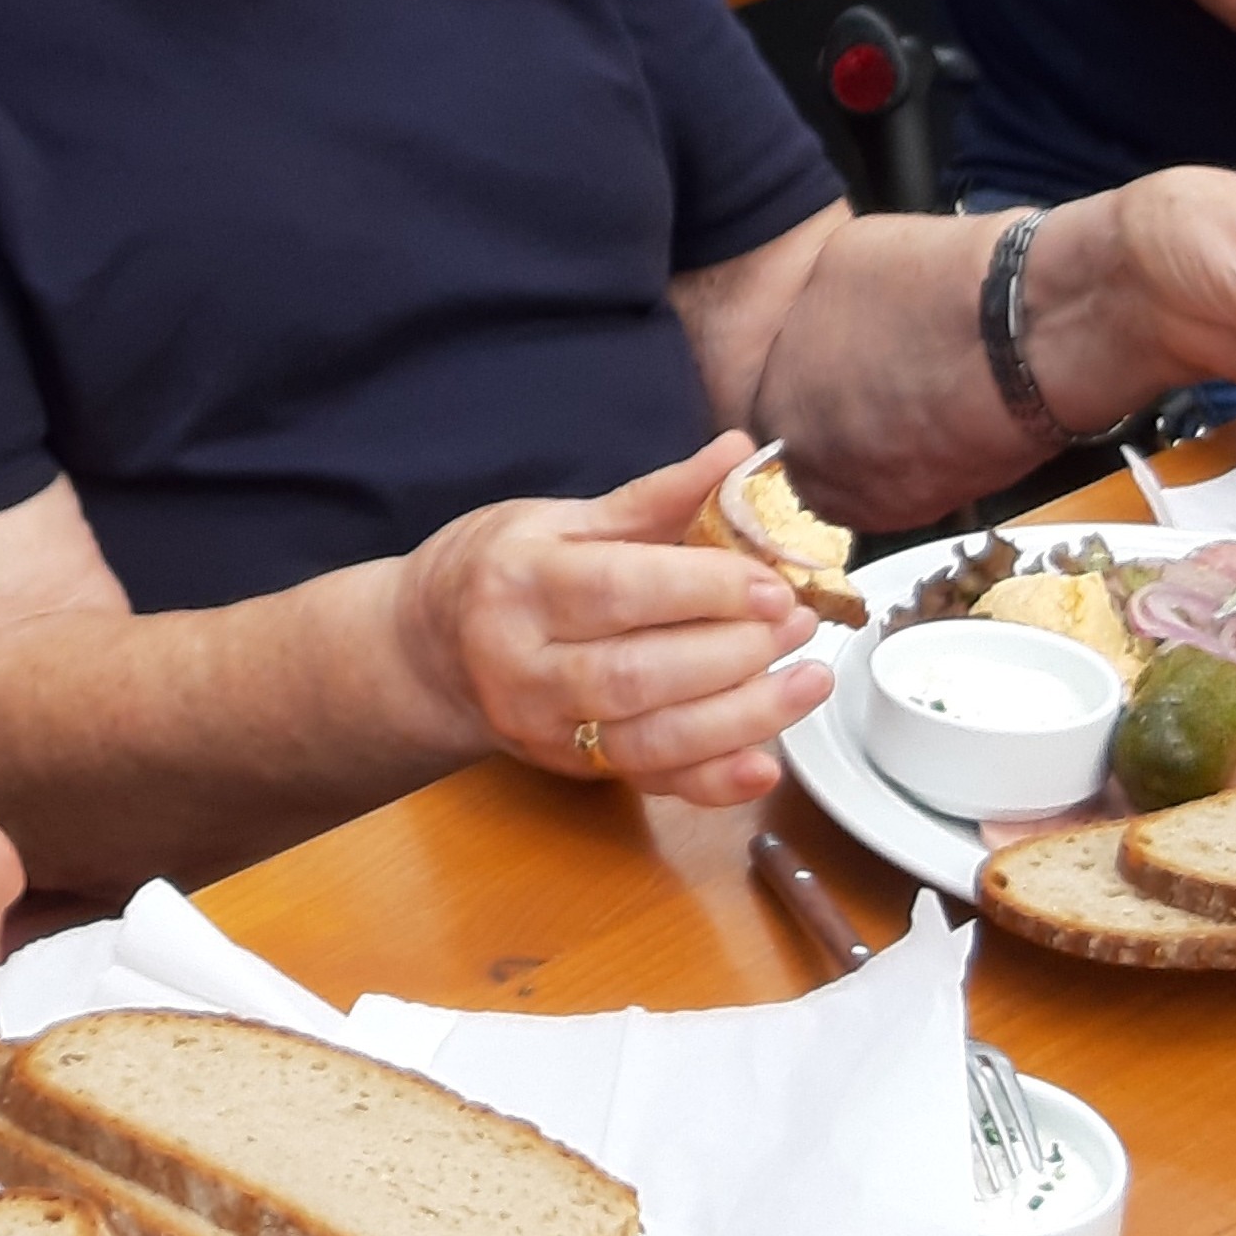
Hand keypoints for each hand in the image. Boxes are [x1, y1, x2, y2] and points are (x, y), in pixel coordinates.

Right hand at [402, 426, 822, 807]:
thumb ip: (656, 498)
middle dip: (732, 652)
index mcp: (520, 583)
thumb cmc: (500, 571)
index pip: (618, 589)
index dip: (703, 589)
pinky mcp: (574, 769)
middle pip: (637, 673)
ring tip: (807, 680)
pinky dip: (713, 783)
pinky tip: (766, 762)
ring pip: (651, 739)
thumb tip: (741, 453)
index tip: (772, 581)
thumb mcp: (560, 518)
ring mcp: (546, 729)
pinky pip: (651, 782)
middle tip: (798, 621)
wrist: (428, 651)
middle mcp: (524, 666)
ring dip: (742, 717)